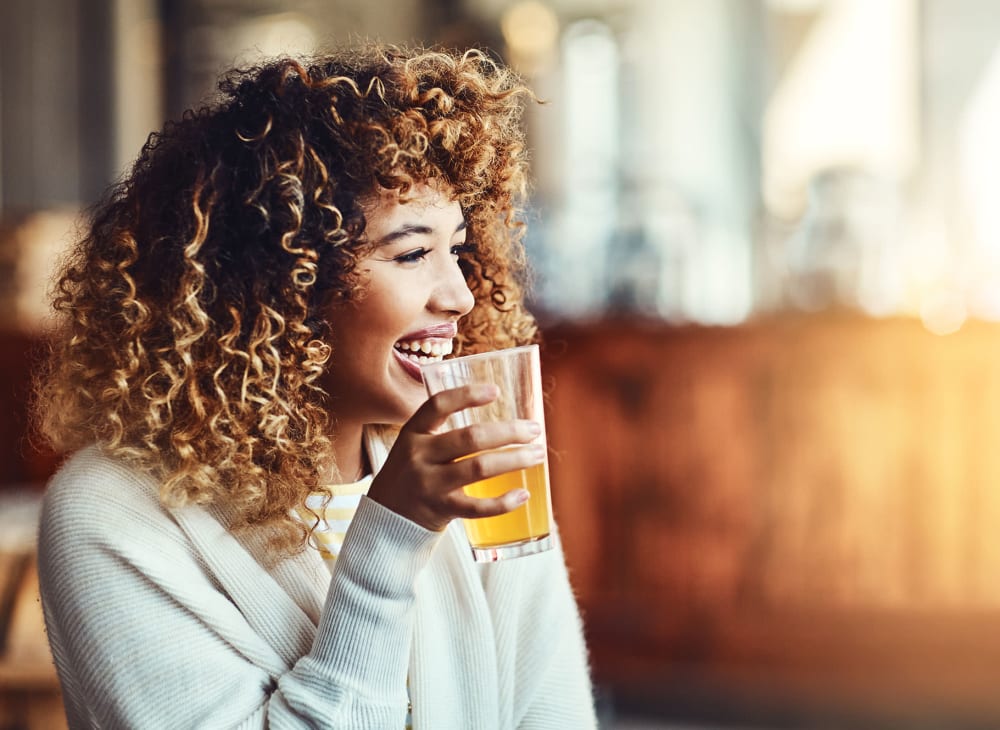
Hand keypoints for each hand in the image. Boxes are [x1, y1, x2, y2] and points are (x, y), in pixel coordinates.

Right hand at [367, 384, 545, 531]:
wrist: (384, 521)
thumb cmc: (411, 476)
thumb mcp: (414, 447)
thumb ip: (443, 432)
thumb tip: (497, 420)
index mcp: (412, 434)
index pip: (438, 406)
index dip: (467, 395)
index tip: (496, 391)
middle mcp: (419, 456)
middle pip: (470, 438)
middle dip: (509, 431)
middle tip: (534, 429)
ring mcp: (430, 485)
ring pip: (479, 468)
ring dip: (515, 459)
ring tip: (537, 454)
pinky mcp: (441, 510)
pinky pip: (478, 507)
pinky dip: (504, 502)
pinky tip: (523, 494)